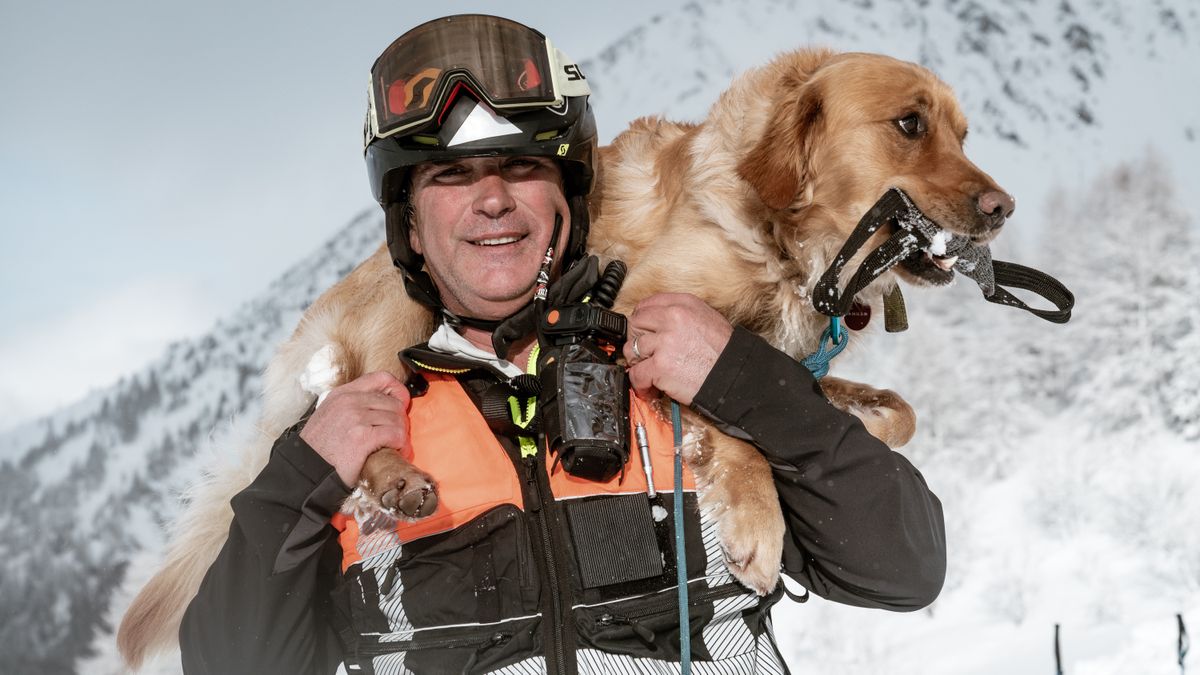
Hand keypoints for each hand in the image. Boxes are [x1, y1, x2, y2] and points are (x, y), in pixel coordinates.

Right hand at [300, 371, 411, 485]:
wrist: (306, 470)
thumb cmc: (318, 448)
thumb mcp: (330, 415)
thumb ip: (352, 406)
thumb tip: (380, 408)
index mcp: (343, 394)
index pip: (382, 378)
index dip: (398, 390)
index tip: (401, 405)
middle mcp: (350, 401)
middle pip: (393, 402)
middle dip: (400, 420)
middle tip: (398, 435)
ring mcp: (356, 418)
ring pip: (397, 419)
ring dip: (401, 435)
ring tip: (397, 446)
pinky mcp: (363, 437)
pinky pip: (395, 435)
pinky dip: (401, 445)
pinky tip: (397, 452)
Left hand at [622, 293, 732, 405]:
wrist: (735, 377)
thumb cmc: (725, 353)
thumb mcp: (708, 320)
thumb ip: (682, 316)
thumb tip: (659, 323)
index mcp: (684, 304)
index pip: (646, 305)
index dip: (642, 321)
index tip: (642, 332)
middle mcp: (673, 318)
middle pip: (636, 323)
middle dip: (636, 339)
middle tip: (644, 353)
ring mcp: (665, 341)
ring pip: (632, 348)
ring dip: (638, 363)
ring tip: (649, 371)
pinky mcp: (660, 365)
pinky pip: (636, 373)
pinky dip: (640, 383)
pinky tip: (649, 387)